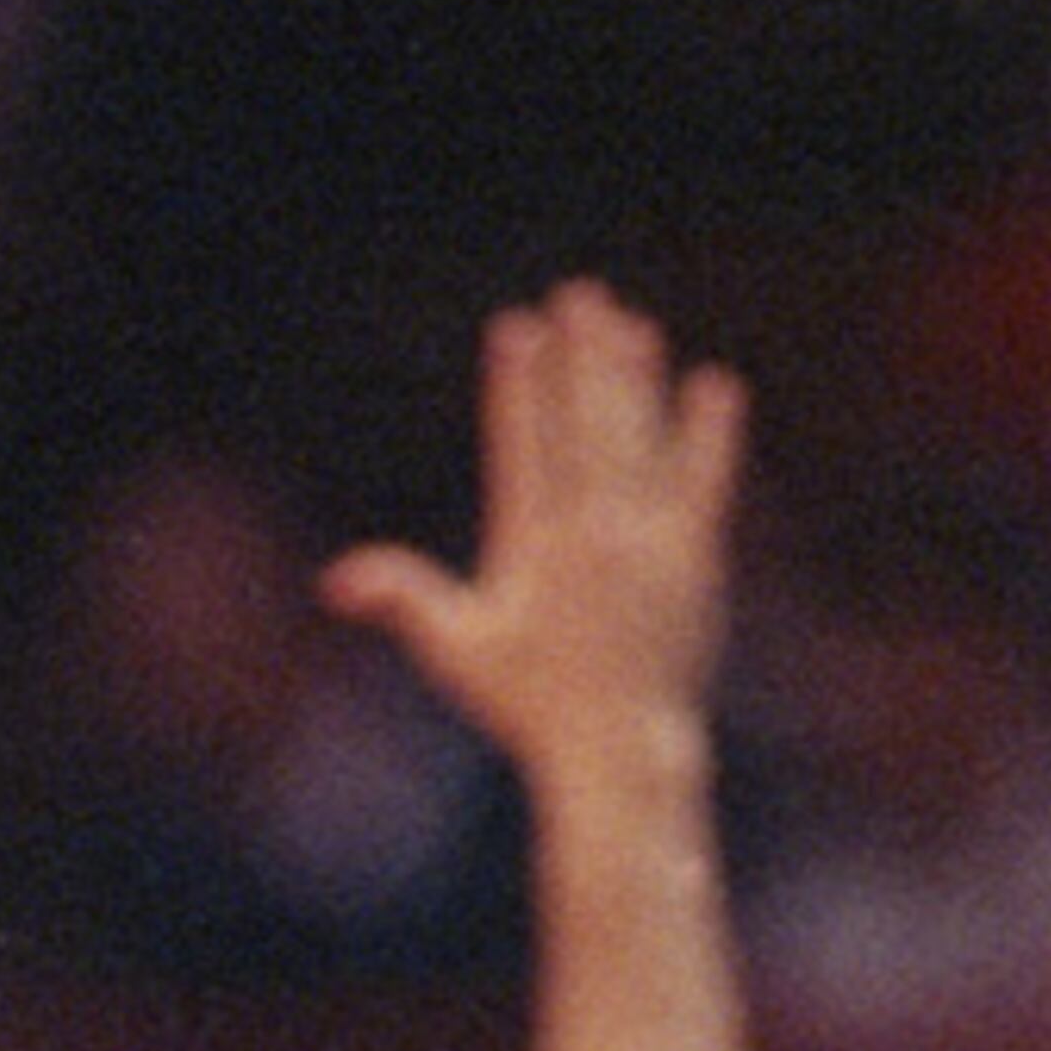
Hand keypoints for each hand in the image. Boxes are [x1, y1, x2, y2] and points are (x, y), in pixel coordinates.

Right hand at [324, 279, 743, 776]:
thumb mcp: (457, 652)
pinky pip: (705, 483)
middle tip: (581, 296)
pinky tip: (714, 389)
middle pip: (588, 426)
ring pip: (642, 442)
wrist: (618, 754)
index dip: (520, 385)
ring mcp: (648, 547)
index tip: (516, 328)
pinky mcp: (694, 562)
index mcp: (533, 547)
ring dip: (637, 379)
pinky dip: (710, 436)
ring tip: (631, 327)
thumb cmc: (531, 707)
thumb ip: (403, 600)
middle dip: (583, 357)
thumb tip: (336, 580)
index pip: (525, 447)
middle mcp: (593, 537)